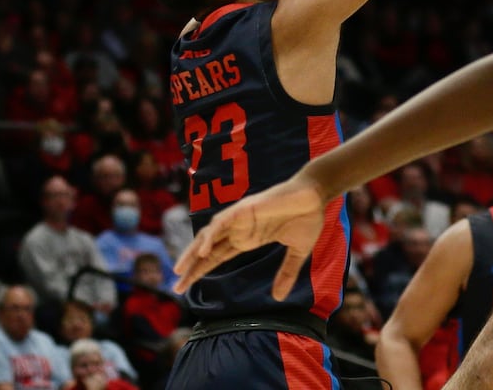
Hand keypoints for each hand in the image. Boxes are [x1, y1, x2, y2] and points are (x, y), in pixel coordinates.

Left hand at [173, 176, 327, 299]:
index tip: (186, 289)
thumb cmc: (307, 217)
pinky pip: (222, 222)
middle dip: (191, 267)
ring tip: (180, 270)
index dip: (201, 271)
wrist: (316, 194)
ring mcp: (240, 218)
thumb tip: (279, 298)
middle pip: (207, 249)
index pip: (216, 256)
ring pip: (209, 235)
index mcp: (247, 238)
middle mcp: (238, 228)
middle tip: (176, 287)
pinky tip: (203, 252)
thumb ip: (287, 273)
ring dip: (193, 252)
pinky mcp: (245, 208)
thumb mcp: (298, 252)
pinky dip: (211, 236)